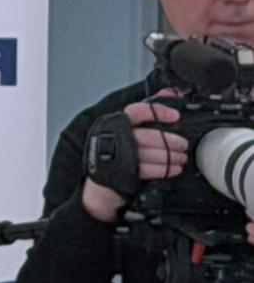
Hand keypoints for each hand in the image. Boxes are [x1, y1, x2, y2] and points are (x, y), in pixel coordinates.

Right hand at [82, 97, 188, 224]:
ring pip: (148, 153)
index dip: (157, 112)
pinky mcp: (119, 173)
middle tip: (183, 145)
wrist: (99, 190)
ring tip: (181, 158)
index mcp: (113, 124)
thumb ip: (147, 113)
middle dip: (170, 141)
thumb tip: (169, 92)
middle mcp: (111, 138)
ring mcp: (114, 156)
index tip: (175, 116)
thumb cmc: (116, 157)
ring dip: (170, 156)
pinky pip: (146, 169)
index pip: (136, 112)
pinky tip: (173, 169)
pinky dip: (164, 169)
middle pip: (146, 136)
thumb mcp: (127, 132)